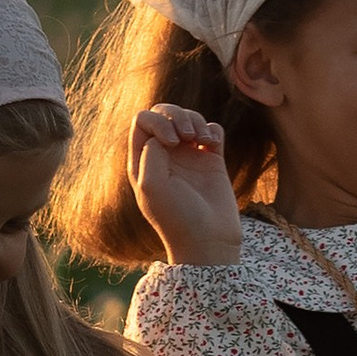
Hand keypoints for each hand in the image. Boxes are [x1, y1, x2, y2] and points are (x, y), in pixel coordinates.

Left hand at [130, 104, 243, 265]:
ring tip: (203, 140)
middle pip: (164, 113)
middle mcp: (165, 156)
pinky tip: (212, 145)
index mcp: (144, 161)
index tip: (172, 144)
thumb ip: (150, 153)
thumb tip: (165, 135)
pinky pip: (212, 130)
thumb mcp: (151, 186)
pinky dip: (212, 130)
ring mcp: (189, 157)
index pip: (144, 121)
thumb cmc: (177, 218)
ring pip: (189, 118)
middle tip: (187, 136)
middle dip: (177, 115)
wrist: (209, 241)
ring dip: (196, 121)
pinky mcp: (212, 161)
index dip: (158, 122)